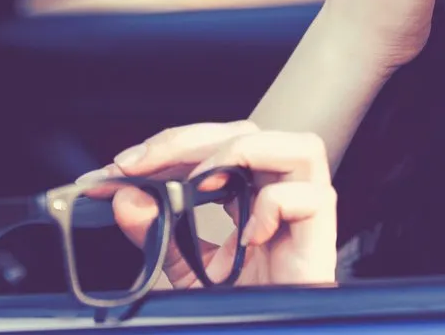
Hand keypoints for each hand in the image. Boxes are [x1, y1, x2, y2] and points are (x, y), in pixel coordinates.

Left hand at [90, 121, 336, 287]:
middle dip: (191, 141)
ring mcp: (305, 216)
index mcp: (248, 195)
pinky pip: (312, 198)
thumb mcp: (179, 270)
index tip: (122, 166)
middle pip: (251, 133)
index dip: (170, 145)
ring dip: (244, 152)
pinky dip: (275, 205)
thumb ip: (154, 233)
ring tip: (200, 181)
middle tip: (142, 164)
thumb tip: (126, 198)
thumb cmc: (232, 310)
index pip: (216, 145)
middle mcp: (279, 195)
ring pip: (301, 148)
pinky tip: (246, 236)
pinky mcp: (322, 241)